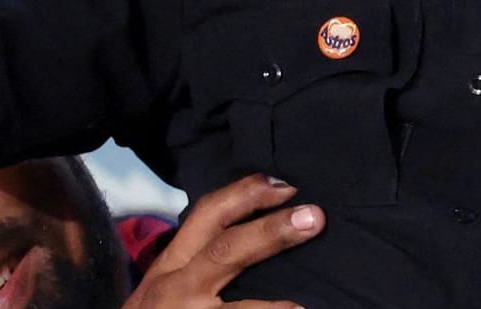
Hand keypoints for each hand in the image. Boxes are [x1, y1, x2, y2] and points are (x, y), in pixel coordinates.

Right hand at [122, 174, 324, 308]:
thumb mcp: (166, 283)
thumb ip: (199, 259)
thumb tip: (258, 234)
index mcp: (172, 264)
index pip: (207, 214)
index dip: (246, 193)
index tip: (284, 184)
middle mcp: (177, 286)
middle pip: (226, 250)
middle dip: (270, 231)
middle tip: (315, 217)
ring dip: (270, 307)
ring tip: (303, 306)